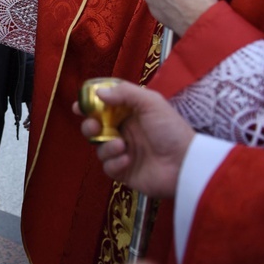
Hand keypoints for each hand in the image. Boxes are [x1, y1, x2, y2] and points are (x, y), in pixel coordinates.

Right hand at [71, 81, 193, 198]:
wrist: (185, 164)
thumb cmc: (171, 130)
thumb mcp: (151, 103)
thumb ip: (125, 93)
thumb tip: (98, 92)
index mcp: (130, 113)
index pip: (104, 106)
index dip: (90, 105)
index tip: (78, 106)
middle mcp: (124, 131)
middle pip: (95, 128)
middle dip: (89, 126)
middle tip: (94, 127)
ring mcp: (123, 152)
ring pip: (99, 148)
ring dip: (106, 146)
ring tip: (123, 146)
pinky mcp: (124, 171)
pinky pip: (108, 167)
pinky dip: (114, 163)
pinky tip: (128, 160)